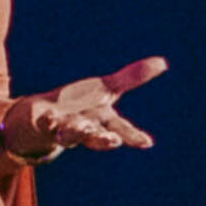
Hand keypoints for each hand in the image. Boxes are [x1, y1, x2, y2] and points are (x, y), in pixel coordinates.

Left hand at [0, 56, 166, 159]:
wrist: (42, 120)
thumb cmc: (80, 105)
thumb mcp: (106, 89)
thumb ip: (131, 78)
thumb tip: (163, 62)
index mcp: (102, 121)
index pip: (120, 128)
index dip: (134, 136)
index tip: (147, 143)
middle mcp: (85, 129)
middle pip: (95, 136)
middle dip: (103, 139)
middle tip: (113, 141)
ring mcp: (63, 128)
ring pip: (71, 133)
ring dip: (76, 131)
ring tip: (83, 127)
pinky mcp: (43, 123)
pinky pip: (45, 123)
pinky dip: (48, 120)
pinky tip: (50, 116)